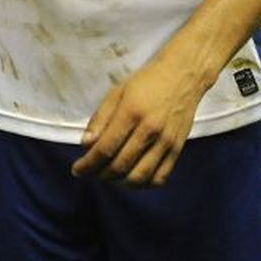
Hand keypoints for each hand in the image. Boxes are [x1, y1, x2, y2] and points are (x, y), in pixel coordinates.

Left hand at [71, 56, 206, 187]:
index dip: (88, 164)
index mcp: (131, 113)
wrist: (182, 76)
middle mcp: (150, 130)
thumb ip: (100, 119)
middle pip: (120, 165)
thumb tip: (86, 145)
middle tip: (89, 173)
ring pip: (139, 176)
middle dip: (99, 174)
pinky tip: (130, 177)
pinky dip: (142, 184)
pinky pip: (159, 178)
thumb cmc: (146, 82)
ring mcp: (166, 142)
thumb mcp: (116, 92)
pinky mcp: (178, 149)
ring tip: (107, 176)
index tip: (77, 170)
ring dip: (118, 182)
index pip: (105, 149)